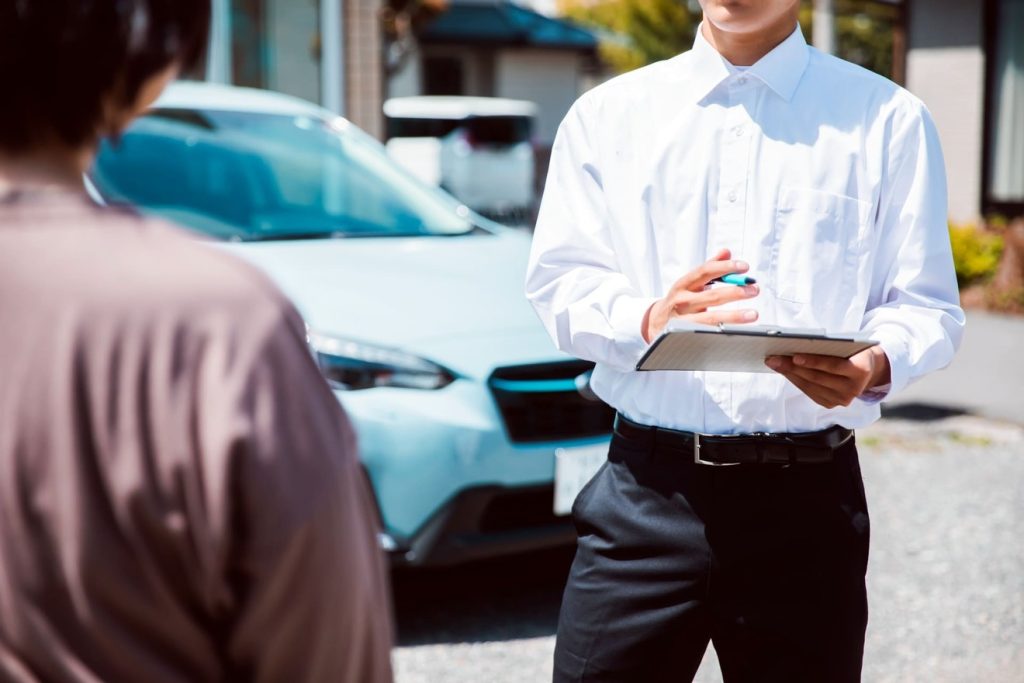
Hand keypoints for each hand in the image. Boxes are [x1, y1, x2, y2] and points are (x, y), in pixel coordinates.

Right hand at [642, 249, 759, 342]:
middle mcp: (682, 301)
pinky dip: (723, 332)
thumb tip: (726, 252)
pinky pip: (708, 334)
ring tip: (753, 314)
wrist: (655, 322)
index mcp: (684, 284)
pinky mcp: (687, 336)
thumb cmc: (679, 300)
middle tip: (754, 289)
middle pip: (712, 296)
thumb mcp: (690, 283)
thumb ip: (709, 268)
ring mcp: (684, 320)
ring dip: (734, 316)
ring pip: (711, 318)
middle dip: (736, 292)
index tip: (744, 266)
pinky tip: (738, 332)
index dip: (725, 267)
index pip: (705, 271)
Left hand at [765, 346, 890, 408]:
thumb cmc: (855, 350)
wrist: (869, 369)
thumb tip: (799, 342)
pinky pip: (810, 392)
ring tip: (774, 363)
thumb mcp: (851, 345)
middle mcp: (853, 388)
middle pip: (817, 377)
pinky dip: (796, 380)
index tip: (795, 356)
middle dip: (793, 367)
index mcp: (861, 370)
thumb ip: (833, 345)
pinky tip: (785, 371)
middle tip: (774, 358)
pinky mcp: (832, 404)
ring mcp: (842, 399)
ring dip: (790, 374)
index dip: (814, 361)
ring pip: (810, 385)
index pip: (833, 366)